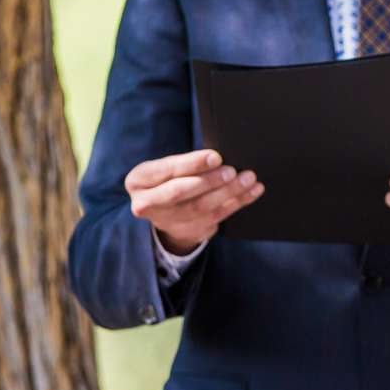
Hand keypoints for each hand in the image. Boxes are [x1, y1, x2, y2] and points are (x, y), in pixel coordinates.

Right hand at [125, 148, 262, 254]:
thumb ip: (186, 164)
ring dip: (228, 193)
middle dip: (210, 181)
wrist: (166, 211)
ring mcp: (167, 222)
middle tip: (233, 171)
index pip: (168, 171)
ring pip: (201, 208)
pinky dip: (236, 203)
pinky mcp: (187, 232)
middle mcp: (146, 204)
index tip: (216, 157)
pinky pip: (215, 218)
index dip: (193, 164)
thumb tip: (218, 158)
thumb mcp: (167, 167)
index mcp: (138, 181)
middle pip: (181, 192)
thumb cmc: (169, 179)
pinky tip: (251, 192)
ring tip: (248, 180)